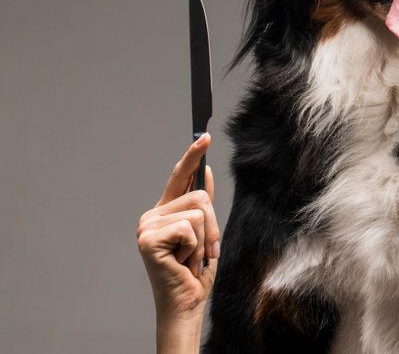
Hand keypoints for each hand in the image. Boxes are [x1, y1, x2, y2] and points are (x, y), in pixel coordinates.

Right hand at [137, 134, 219, 350]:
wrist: (186, 301)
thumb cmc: (194, 270)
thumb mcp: (205, 232)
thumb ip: (202, 205)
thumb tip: (205, 171)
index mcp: (164, 211)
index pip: (179, 177)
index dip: (192, 155)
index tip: (204, 136)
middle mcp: (152, 215)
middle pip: (199, 196)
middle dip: (212, 225)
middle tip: (204, 250)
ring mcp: (147, 226)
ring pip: (198, 212)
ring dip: (205, 239)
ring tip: (191, 257)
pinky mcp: (148, 238)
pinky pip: (189, 227)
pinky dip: (194, 247)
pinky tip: (182, 261)